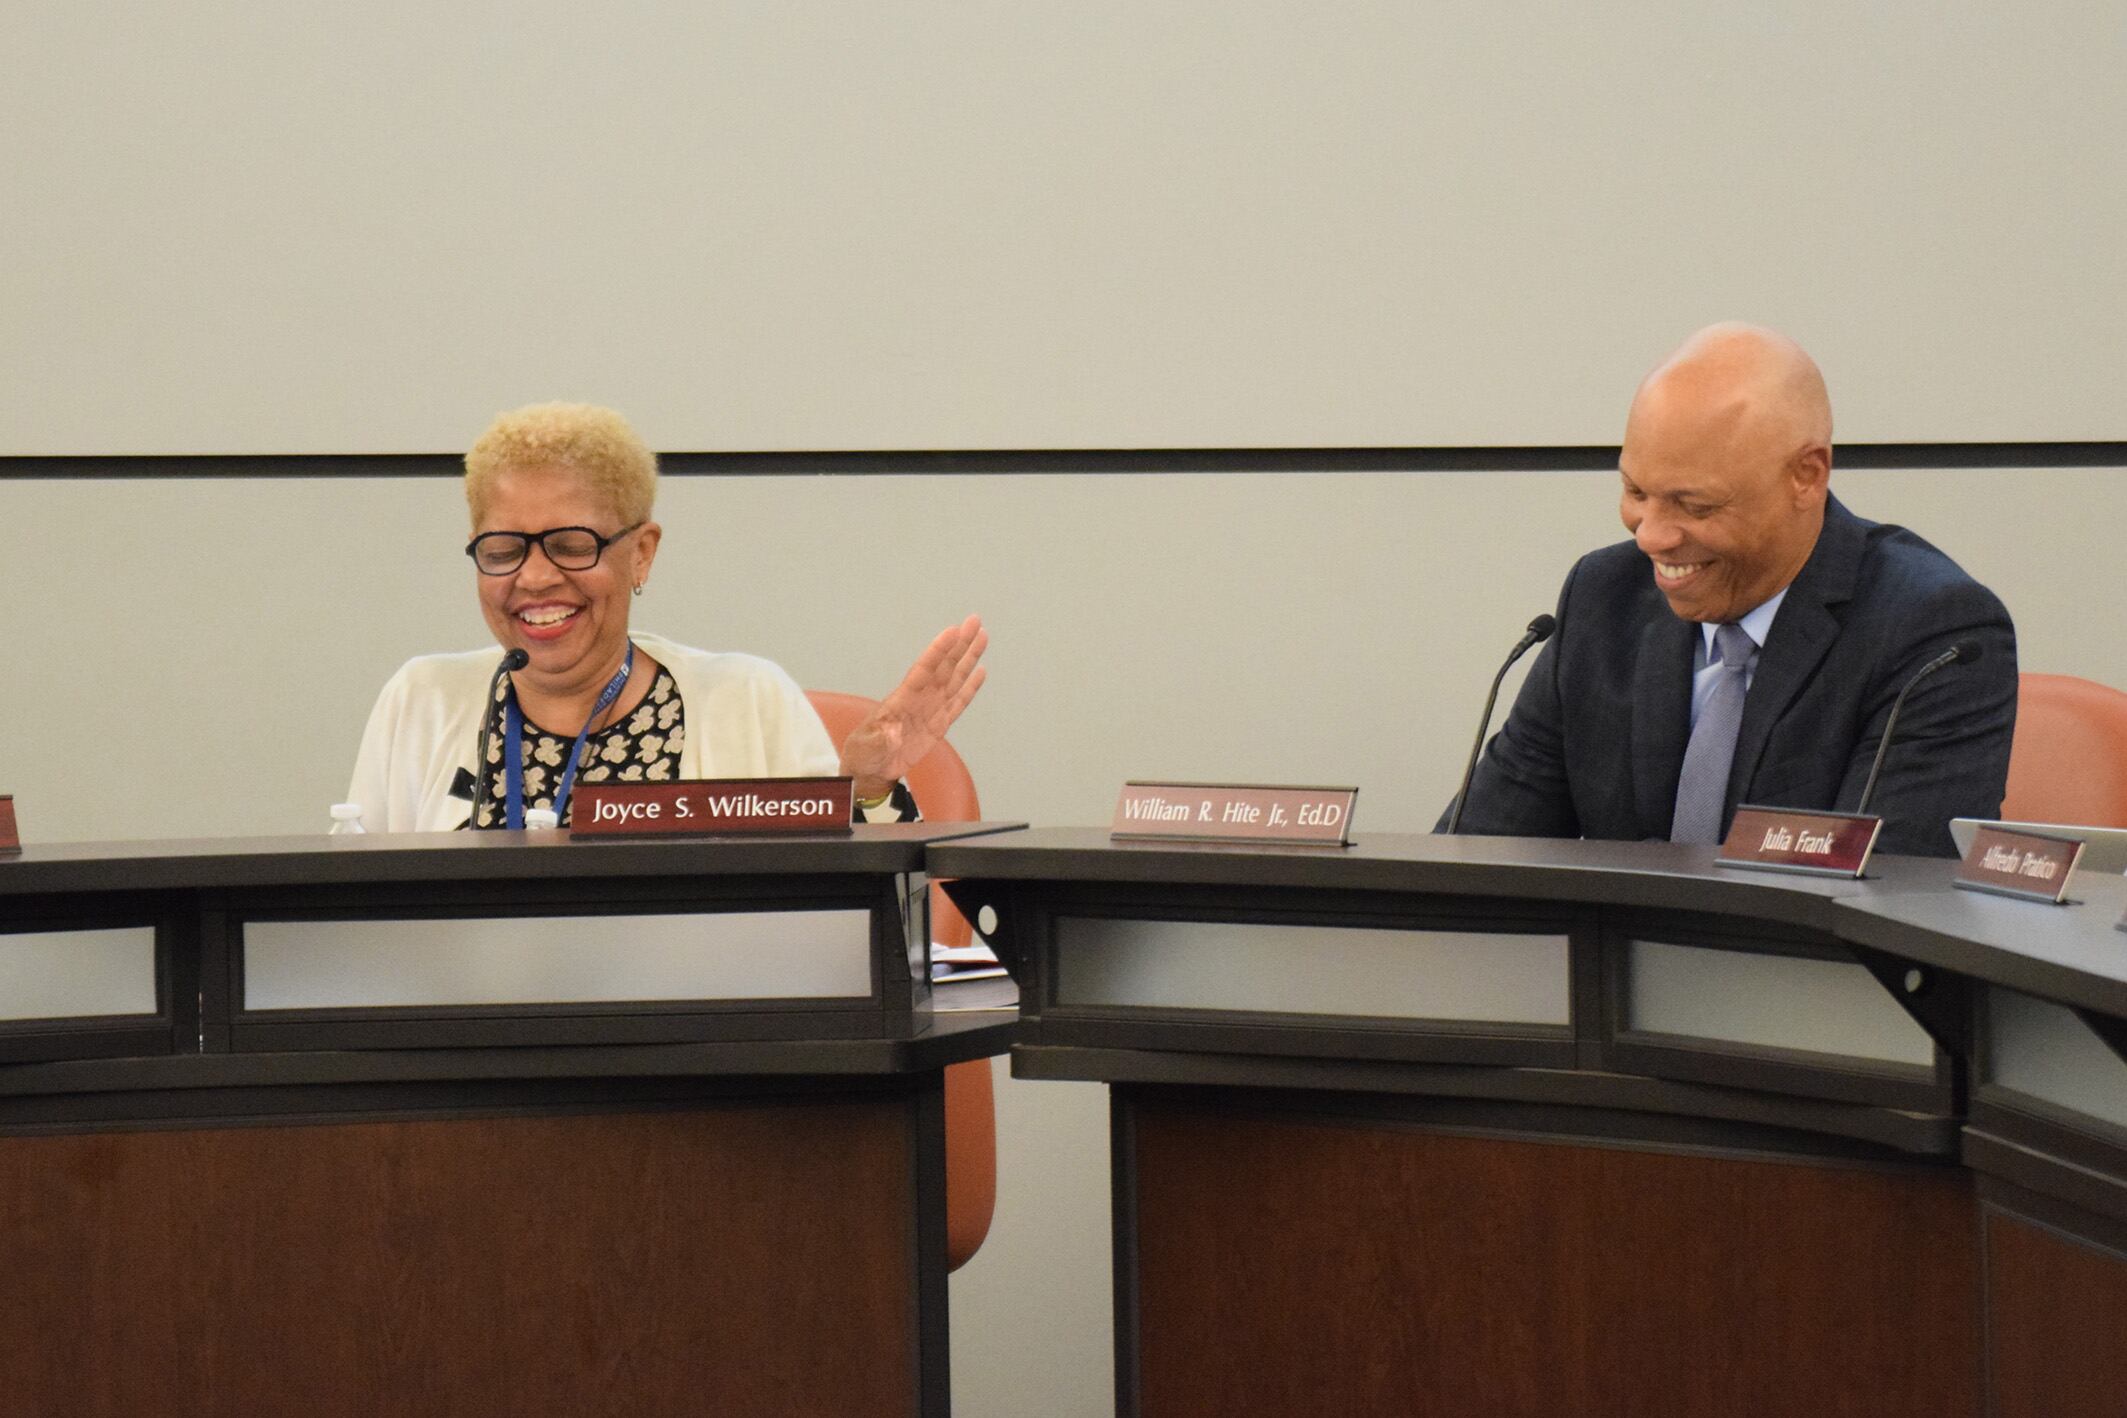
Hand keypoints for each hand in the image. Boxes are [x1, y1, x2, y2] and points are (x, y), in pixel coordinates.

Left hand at [840, 614, 988, 799]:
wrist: (872, 771)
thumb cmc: (864, 755)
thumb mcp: (867, 747)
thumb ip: (881, 739)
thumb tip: (892, 732)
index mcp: (902, 699)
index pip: (924, 670)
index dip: (938, 651)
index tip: (953, 631)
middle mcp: (919, 698)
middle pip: (944, 667)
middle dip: (960, 644)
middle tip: (974, 621)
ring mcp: (931, 709)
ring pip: (955, 679)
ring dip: (969, 658)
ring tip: (982, 636)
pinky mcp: (939, 724)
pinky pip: (959, 702)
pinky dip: (970, 688)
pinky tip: (980, 671)